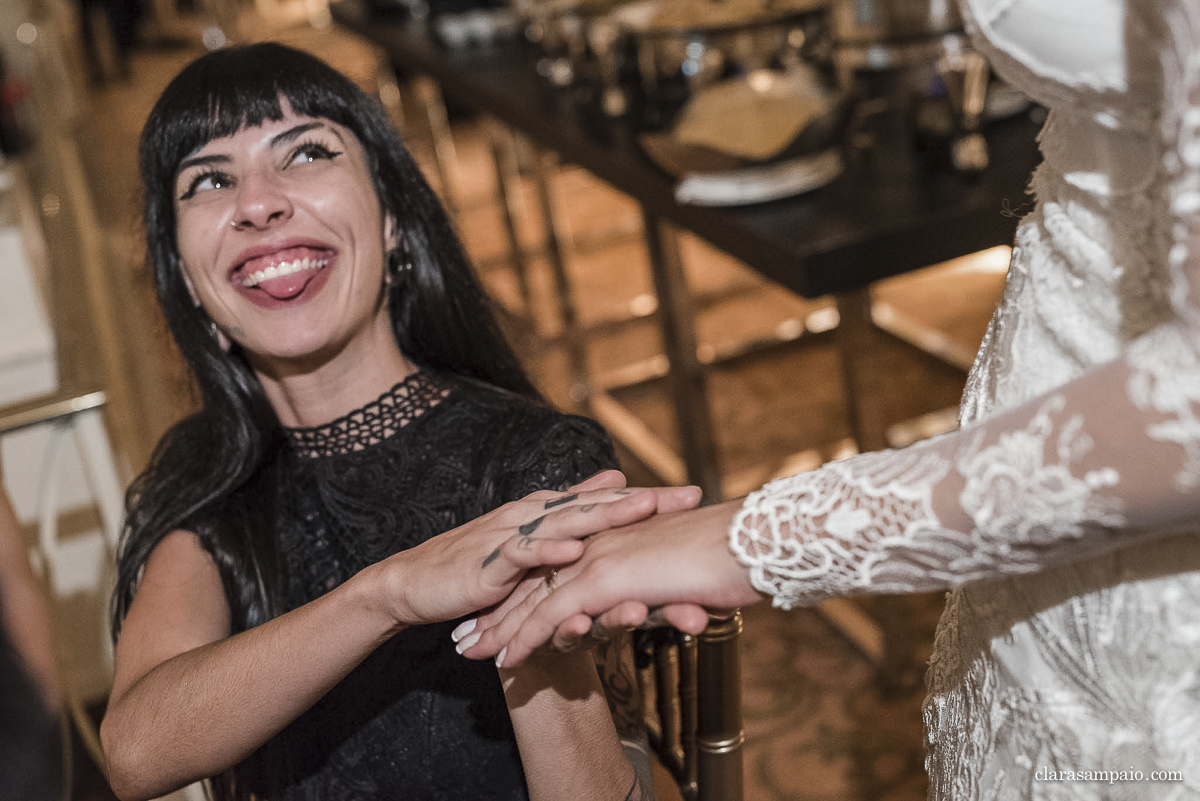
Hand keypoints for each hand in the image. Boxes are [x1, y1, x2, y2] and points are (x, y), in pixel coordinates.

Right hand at [374, 470, 703, 628]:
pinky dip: (547, 552)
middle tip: (685, 496)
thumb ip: (571, 514)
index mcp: (547, 514)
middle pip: (595, 505)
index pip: (603, 502)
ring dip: (605, 517)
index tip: (693, 496)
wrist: (416, 584)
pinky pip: (522, 557)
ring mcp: (511, 537)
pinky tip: (575, 551)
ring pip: (565, 524)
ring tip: (644, 509)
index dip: (648, 498)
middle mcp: (534, 517)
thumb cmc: (478, 566)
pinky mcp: (490, 564)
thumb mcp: (530, 542)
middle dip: (642, 501)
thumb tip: (615, 482)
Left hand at [457, 497, 764, 666]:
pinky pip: (553, 614)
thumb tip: (673, 596)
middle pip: (535, 580)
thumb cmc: (729, 557)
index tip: (502, 608)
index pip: (560, 565)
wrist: (747, 542)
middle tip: (469, 633)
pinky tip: (506, 660)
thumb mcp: (685, 570)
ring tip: (471, 650)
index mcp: (614, 535)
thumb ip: (667, 580)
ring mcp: (597, 558)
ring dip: (500, 627)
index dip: (529, 588)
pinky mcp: (603, 579)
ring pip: (534, 598)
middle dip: (499, 609)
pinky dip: (525, 638)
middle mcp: (599, 541)